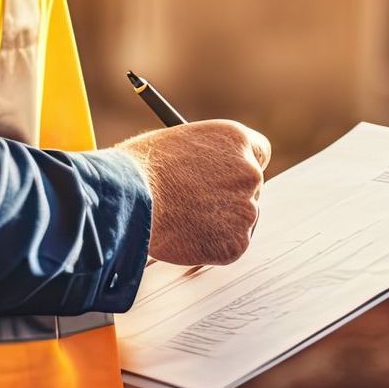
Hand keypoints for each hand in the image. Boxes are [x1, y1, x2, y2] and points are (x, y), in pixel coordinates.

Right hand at [115, 119, 270, 266]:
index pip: (260, 154)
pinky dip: (211, 248)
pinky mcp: (235, 243)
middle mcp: (249, 171)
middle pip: (252, 189)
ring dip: (219, 224)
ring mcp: (246, 208)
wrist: (128, 198)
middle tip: (203, 209)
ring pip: (239, 220)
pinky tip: (185, 238)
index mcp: (236, 139)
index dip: (244, 168)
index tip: (232, 180)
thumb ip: (205, 156)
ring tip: (183, 221)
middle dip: (230, 200)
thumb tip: (208, 172)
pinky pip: (229, 247)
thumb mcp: (179, 143)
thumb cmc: (140, 169)